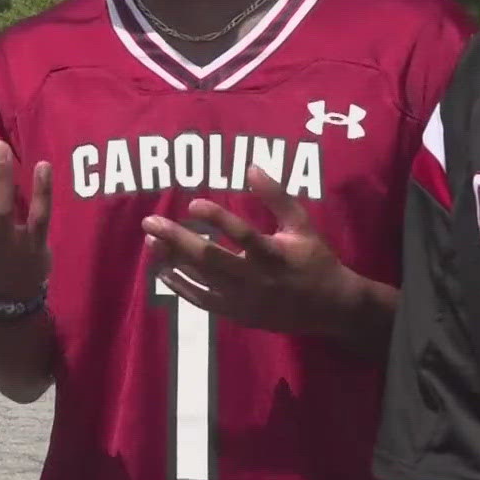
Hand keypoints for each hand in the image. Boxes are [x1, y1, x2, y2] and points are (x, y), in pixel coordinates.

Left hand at [142, 166, 368, 337]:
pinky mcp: (236, 314)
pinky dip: (180, 286)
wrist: (330, 308)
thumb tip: (251, 165)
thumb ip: (277, 196)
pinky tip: (162, 270)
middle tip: (150, 222)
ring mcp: (243, 300)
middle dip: (177, 240)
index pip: (242, 236)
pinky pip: (202, 301)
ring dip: (172, 260)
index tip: (192, 203)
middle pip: (210, 260)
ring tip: (149, 241)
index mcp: (274, 255)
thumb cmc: (314, 259)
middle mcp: (255, 280)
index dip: (217, 219)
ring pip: (201, 281)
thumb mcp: (301, 224)